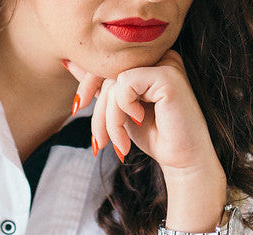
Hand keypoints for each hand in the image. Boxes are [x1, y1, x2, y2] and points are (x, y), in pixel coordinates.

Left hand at [65, 52, 226, 231]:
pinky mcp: (167, 74)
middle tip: (99, 142)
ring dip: (110, 118)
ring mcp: (166, 63)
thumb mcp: (121, 110)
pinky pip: (125, 83)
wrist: (183, 161)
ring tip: (119, 143)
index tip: (77, 107)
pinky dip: (124, 108)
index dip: (88, 82)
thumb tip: (68, 62)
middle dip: (98, 110)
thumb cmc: (157, 137)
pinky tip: (140, 121)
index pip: (109, 62)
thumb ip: (101, 86)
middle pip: (109, 72)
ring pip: (115, 81)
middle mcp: (161, 57)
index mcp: (151, 62)